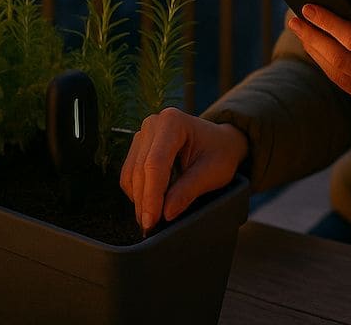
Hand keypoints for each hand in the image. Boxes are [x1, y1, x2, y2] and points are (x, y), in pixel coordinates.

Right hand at [119, 108, 248, 231]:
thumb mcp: (213, 173)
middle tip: (151, 228)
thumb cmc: (220, 153)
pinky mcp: (138, 148)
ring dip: (139, 200)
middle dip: (144, 202)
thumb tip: (166, 213)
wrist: (221, 142)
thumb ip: (188, 191)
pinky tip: (151, 205)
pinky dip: (137, 193)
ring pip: (131, 174)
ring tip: (152, 220)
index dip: (151, 195)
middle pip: (140, 169)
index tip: (151, 221)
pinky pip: (129, 175)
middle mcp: (153, 124)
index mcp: (173, 122)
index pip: (155, 164)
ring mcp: (143, 134)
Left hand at [288, 2, 350, 124]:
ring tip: (301, 31)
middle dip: (313, 37)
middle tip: (294, 18)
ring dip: (315, 52)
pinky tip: (318, 49)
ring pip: (337, 76)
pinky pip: (345, 86)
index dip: (329, 23)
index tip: (309, 7)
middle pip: (340, 60)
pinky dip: (328, 66)